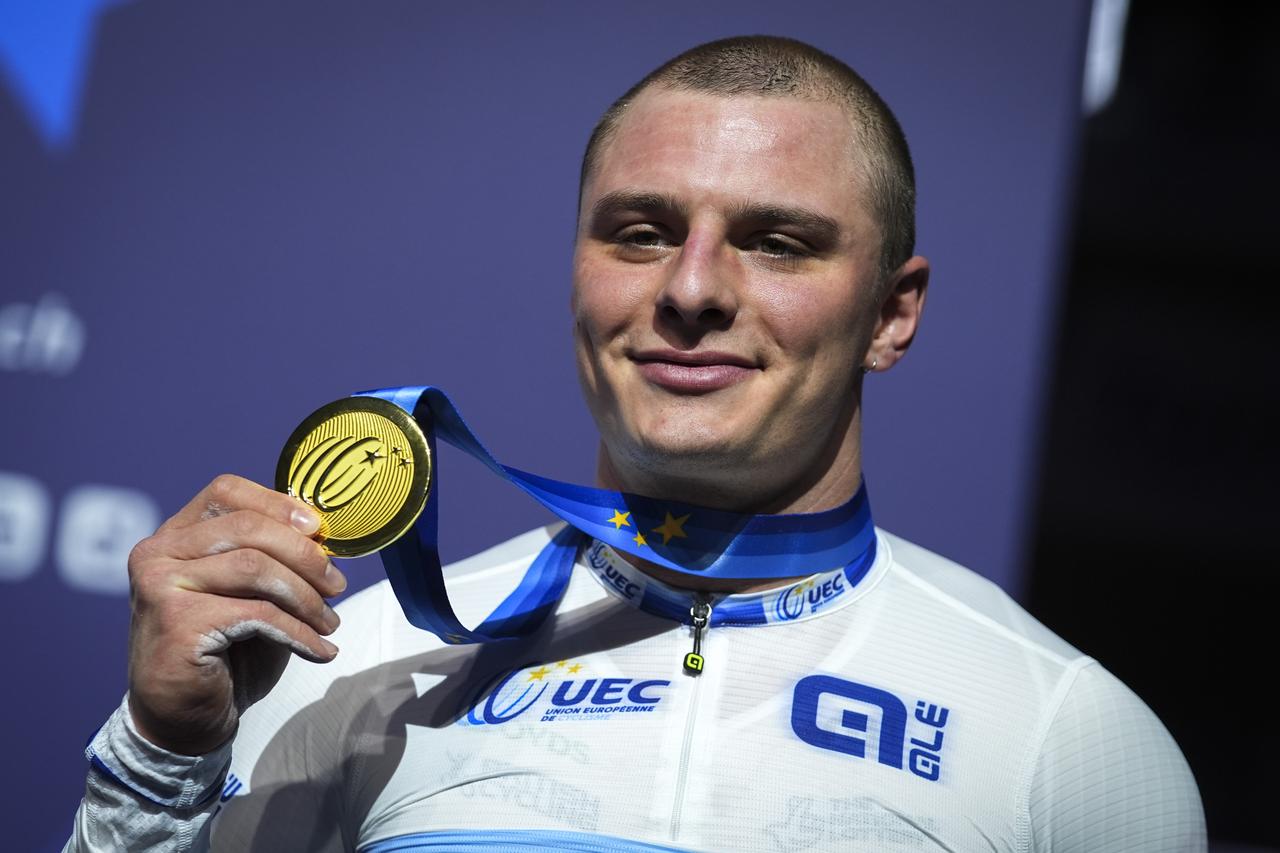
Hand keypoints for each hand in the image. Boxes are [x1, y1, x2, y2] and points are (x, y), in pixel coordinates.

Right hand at [125, 474, 346, 754]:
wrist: (184, 718)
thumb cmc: (226, 651)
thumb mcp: (252, 594)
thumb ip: (273, 557)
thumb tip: (324, 534)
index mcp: (174, 536)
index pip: (225, 491)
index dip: (277, 503)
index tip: (319, 529)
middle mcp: (157, 554)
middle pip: (246, 528)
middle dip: (304, 555)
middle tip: (337, 585)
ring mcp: (160, 587)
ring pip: (254, 568)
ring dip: (306, 597)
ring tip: (330, 622)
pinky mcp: (176, 623)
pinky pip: (256, 614)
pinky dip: (298, 632)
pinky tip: (320, 649)